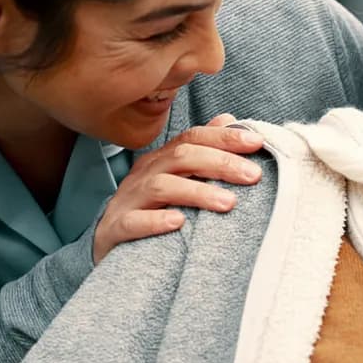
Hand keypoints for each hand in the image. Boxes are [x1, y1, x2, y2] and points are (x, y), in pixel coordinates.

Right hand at [92, 114, 264, 262]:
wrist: (105, 244)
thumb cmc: (151, 208)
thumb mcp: (177, 177)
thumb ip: (203, 150)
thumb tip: (230, 119)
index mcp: (162, 159)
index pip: (194, 138)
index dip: (225, 137)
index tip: (257, 143)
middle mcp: (145, 174)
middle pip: (182, 157)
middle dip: (220, 162)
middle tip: (254, 176)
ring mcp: (129, 200)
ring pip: (161, 187)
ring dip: (197, 192)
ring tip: (228, 203)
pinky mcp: (115, 229)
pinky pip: (132, 222)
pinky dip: (155, 221)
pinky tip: (178, 223)